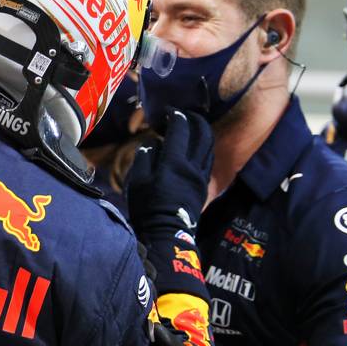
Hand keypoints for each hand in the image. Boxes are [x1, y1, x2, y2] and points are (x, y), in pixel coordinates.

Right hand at [125, 109, 212, 298]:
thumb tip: (154, 143)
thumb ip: (145, 157)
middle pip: (202, 133)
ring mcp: (201, 176)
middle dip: (194, 119)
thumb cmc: (147, 208)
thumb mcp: (137, 181)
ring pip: (209, 145)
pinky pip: (209, 158)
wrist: (167, 234)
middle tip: (182, 114)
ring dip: (202, 131)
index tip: (168, 111)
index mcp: (174, 163)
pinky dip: (204, 146)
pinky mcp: (204, 185)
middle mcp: (193, 166)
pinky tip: (196, 146)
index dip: (176, 116)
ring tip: (192, 126)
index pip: (181, 130)